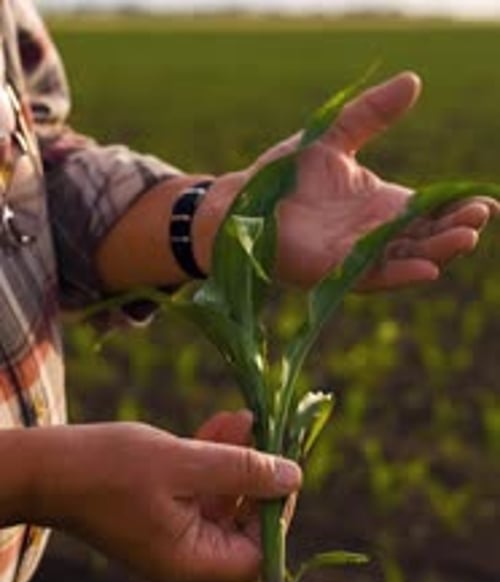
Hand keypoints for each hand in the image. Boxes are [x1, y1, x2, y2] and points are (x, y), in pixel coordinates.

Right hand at [34, 420, 300, 581]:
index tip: (282, 472)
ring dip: (237, 460)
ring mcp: (170, 534)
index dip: (277, 516)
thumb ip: (242, 472)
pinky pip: (198, 490)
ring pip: (222, 501)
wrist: (44, 468)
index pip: (256, 555)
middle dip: (258, 478)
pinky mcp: (158, 511)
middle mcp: (184, 556)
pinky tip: (224, 423)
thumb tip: (293, 477)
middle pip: (242, 526)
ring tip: (247, 418)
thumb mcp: (184, 464)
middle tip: (269, 437)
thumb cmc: (109, 468)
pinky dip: (213, 460)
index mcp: (190, 560)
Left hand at [245, 71, 495, 289]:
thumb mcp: (334, 136)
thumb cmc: (282, 176)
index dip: (455, 207)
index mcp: (380, 207)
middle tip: (480, 217)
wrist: (238, 202)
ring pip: (405, 259)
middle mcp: (372, 236)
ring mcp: (353, 256)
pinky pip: (371, 276)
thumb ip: (371, 114)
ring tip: (465, 238)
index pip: (428, 211)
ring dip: (436, 252)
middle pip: (424, 237)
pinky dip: (400, 273)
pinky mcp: (331, 272)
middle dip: (454, 230)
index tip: (484, 201)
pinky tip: (427, 269)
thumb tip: (413, 81)